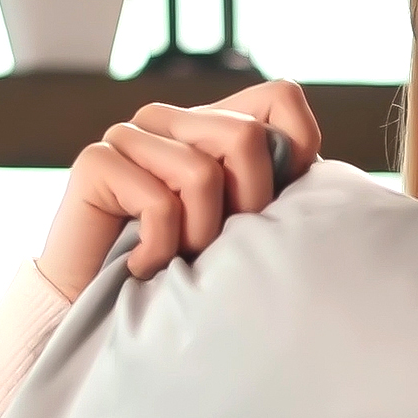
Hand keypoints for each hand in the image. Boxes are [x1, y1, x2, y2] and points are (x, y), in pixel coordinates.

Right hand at [34, 78, 322, 301]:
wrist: (103, 319)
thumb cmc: (183, 279)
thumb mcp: (244, 233)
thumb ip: (277, 193)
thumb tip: (320, 169)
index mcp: (214, 125)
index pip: (281, 97)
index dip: (297, 148)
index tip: (276, 209)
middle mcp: (172, 120)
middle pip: (246, 136)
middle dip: (246, 208)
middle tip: (216, 248)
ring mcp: (132, 135)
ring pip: (202, 173)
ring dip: (199, 238)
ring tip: (178, 260)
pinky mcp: (97, 160)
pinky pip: (159, 202)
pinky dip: (160, 250)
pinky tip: (143, 265)